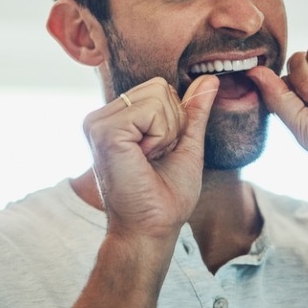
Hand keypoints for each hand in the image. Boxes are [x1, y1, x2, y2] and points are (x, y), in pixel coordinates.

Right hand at [83, 75, 218, 242]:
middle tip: (155, 157)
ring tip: (148, 159)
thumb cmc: (166, 196)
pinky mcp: (103, 131)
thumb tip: (209, 78)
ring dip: (166, 132)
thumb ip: (194, 111)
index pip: (159, 88)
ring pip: (157, 95)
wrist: (151, 229)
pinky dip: (160, 136)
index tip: (160, 153)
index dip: (174, 120)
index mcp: (116, 119)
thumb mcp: (186, 145)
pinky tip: (143, 159)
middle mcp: (101, 117)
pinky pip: (151, 110)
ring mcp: (98, 122)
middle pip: (159, 87)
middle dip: (172, 123)